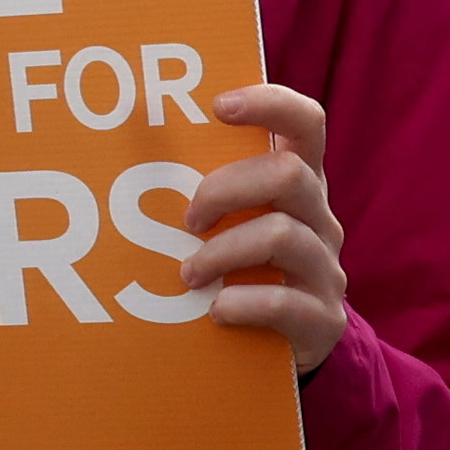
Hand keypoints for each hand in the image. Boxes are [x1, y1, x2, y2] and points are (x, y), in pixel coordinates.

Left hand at [180, 83, 351, 374]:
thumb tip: (123, 156)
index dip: (269, 104)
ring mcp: (326, 268)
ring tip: (188, 275)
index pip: (306, 123)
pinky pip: (284, 302)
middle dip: (226, 190)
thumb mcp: (234, 225)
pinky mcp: (324, 318)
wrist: (291, 345)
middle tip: (187, 220)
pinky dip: (241, 304)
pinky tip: (216, 311)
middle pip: (289, 174)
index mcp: (300, 184)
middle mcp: (320, 219)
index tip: (218, 106)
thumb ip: (207, 193)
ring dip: (222, 252)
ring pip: (282, 236)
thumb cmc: (246, 271)